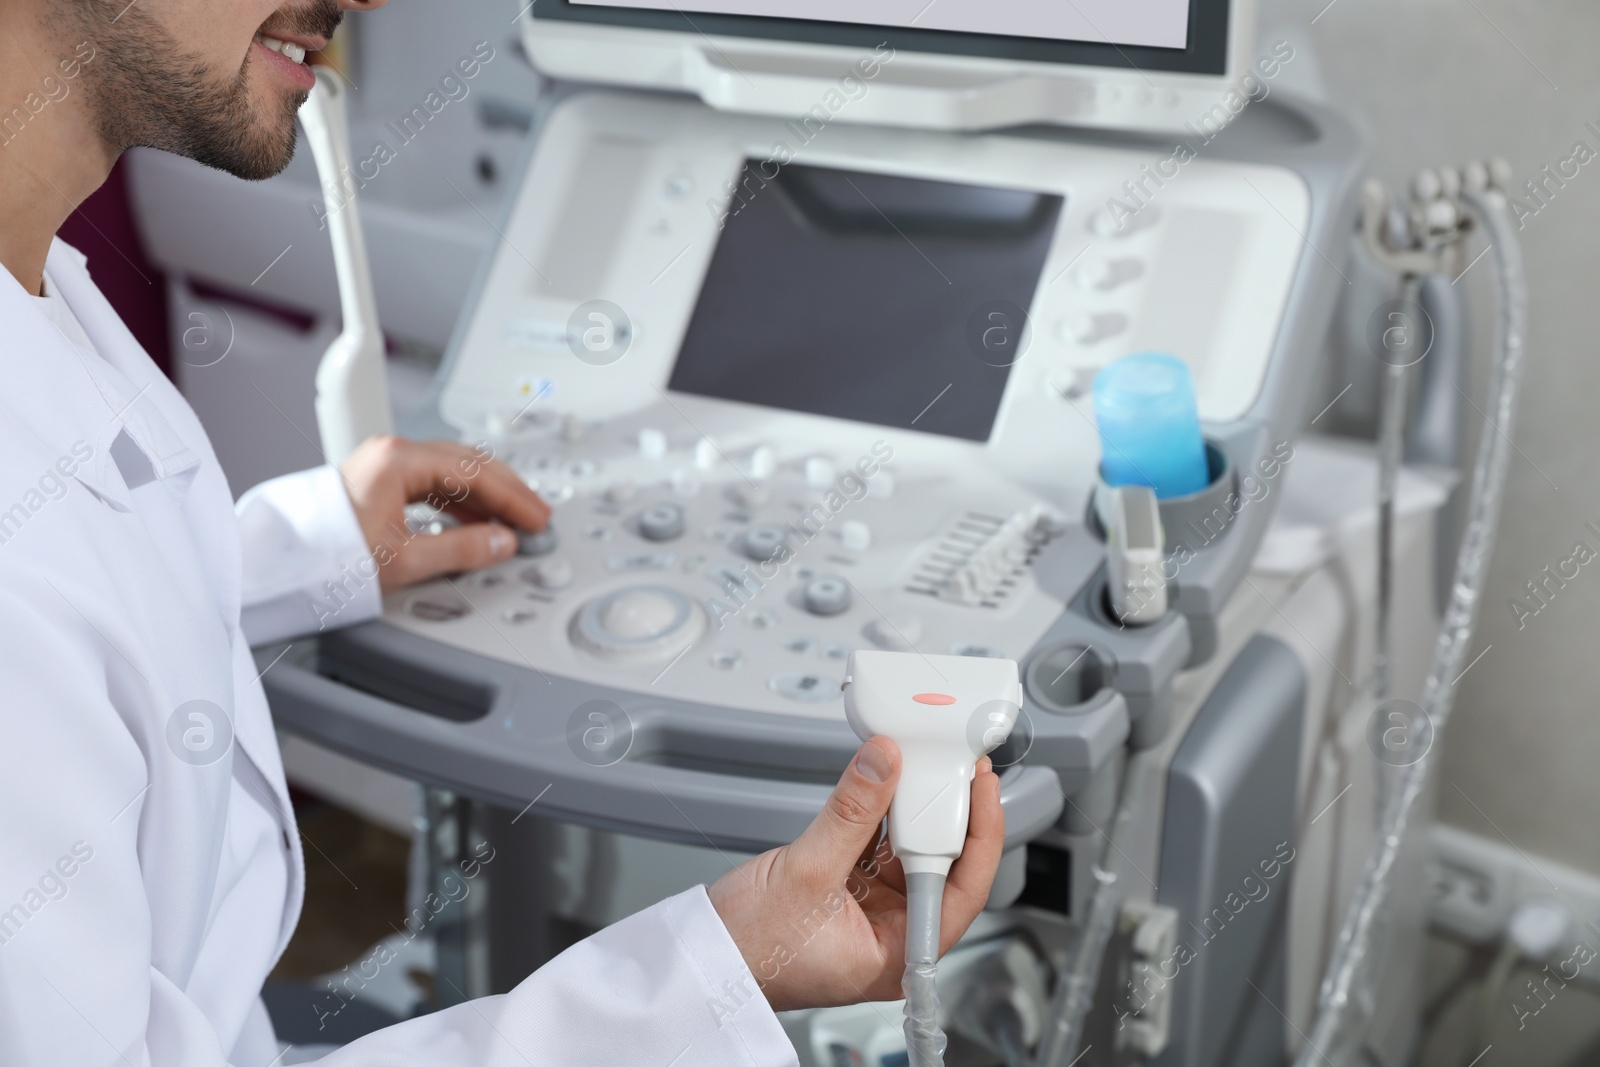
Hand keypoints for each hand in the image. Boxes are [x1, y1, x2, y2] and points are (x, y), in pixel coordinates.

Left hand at [339, 436, 549, 591]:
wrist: (277, 564)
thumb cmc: (324, 556)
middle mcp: (392, 454)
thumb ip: (461, 550)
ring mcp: (384, 466)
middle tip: (534, 516)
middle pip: (468, 463)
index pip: (476, 472)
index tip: (537, 519)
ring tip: (511, 520)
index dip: (514, 498)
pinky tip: (476, 520)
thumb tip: (502, 542)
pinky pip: (434, 484)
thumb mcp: (403, 560)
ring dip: (487, 496)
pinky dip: (462, 501)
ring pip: (453, 472)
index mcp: (399, 460)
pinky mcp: (378, 484)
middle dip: (507, 491)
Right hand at [707, 737, 1003, 1011]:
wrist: (702, 957)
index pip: (964, 891)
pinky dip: (880, 812)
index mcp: (898, 954)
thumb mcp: (807, 872)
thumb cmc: (749, 949)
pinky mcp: (845, 888)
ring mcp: (869, 911)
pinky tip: (884, 781)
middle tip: (955, 766)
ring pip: (907, 850)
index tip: (982, 789)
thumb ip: (851, 812)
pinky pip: (876, 844)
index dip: (980, 836)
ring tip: (922, 766)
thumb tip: (884, 762)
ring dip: (912, 809)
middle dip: (947, 814)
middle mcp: (891, 935)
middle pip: (940, 865)